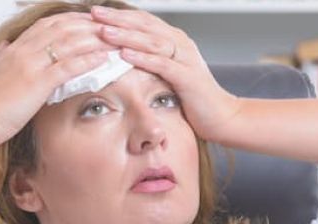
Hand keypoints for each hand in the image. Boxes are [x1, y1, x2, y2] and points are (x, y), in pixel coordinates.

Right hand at [0, 12, 118, 146]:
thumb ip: (0, 56)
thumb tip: (6, 45)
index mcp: (15, 48)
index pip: (48, 24)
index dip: (71, 20)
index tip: (88, 21)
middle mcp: (24, 51)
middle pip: (63, 28)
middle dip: (88, 25)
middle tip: (109, 27)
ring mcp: (31, 65)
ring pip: (69, 43)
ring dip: (94, 40)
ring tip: (114, 40)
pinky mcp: (37, 83)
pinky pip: (69, 66)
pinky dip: (88, 60)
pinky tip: (104, 59)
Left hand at [90, 6, 242, 142]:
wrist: (223, 116)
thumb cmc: (194, 98)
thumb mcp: (169, 74)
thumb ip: (150, 62)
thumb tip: (120, 57)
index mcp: (175, 40)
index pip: (143, 21)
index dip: (120, 15)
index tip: (95, 12)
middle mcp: (181, 44)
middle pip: (145, 25)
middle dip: (118, 19)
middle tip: (94, 13)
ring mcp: (186, 59)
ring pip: (152, 41)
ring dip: (126, 35)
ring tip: (104, 31)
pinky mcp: (189, 77)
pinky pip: (163, 64)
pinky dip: (143, 59)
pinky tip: (125, 55)